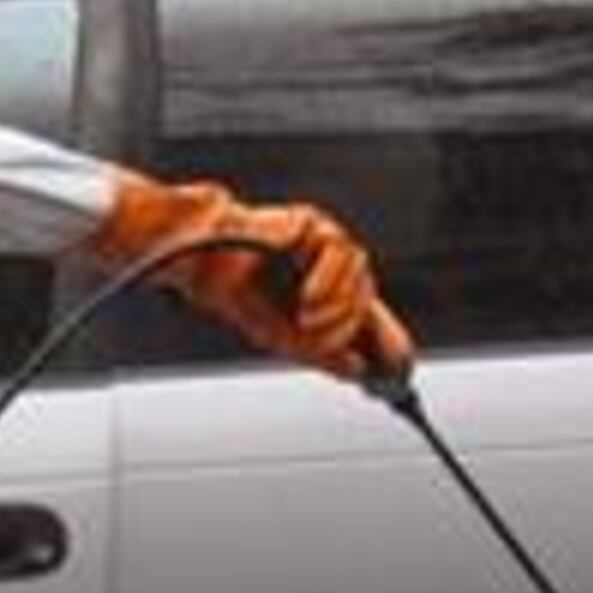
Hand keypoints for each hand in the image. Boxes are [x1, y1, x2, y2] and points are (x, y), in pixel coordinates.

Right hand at [89, 170, 413, 384]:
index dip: (385, 334)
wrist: (196, 257)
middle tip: (337, 350)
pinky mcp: (312, 223)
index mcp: (318, 285)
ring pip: (360, 272)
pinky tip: (308, 301)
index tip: (396, 364)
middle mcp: (324, 262)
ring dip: (339, 308)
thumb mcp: (277, 335)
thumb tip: (356, 370)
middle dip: (359, 328)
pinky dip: (328, 283)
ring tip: (310, 324)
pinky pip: (340, 251)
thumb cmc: (226, 286)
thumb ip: (318, 351)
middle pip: (368, 293)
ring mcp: (321, 240)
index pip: (365, 309)